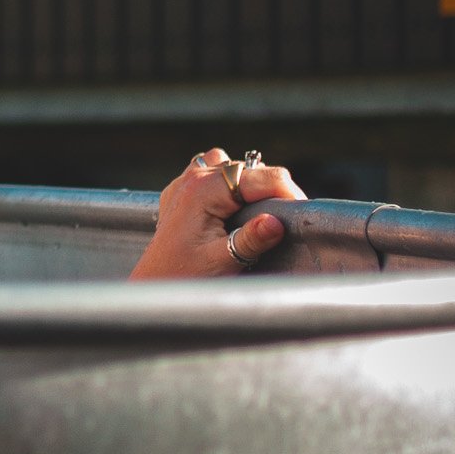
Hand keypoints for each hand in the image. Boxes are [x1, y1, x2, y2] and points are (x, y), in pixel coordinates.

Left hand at [129, 148, 307, 280]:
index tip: (300, 213)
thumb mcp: (223, 261)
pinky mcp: (182, 193)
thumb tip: (276, 222)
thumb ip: (251, 240)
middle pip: (249, 170)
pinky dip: (228, 188)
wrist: (154, 286)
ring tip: (258, 213)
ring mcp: (184, 183)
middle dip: (271, 190)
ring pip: (230, 168)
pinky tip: (232, 212)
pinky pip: (212, 176)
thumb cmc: (183, 276)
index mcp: (204, 189)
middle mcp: (193, 178)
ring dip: (248, 185)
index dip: (288, 193)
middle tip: (283, 219)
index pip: (262, 177)